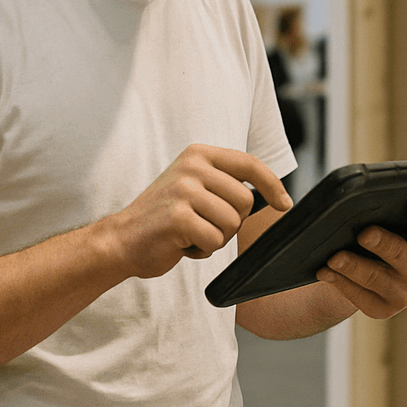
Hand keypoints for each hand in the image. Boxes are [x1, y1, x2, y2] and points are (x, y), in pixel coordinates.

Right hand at [105, 145, 290, 277]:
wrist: (121, 240)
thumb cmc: (165, 218)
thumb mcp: (195, 187)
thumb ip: (225, 184)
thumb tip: (274, 195)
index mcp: (198, 155)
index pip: (249, 164)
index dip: (273, 185)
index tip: (284, 204)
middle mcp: (191, 167)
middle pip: (245, 201)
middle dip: (232, 222)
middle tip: (204, 225)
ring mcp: (183, 190)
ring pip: (231, 223)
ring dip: (216, 238)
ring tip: (191, 234)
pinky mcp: (178, 216)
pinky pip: (214, 240)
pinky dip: (202, 250)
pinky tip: (182, 244)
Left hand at [315, 200, 406, 318]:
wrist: (363, 279)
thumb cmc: (372, 244)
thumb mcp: (380, 227)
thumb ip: (377, 212)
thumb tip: (352, 194)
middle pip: (400, 255)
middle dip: (381, 243)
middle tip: (364, 233)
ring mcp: (402, 294)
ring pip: (375, 278)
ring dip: (353, 266)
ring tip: (334, 257)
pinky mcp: (382, 310)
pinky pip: (359, 296)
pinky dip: (340, 282)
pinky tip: (325, 272)